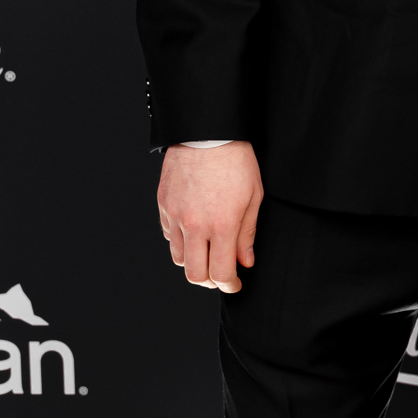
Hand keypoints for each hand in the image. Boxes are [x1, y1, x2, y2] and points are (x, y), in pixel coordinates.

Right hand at [156, 141, 264, 292]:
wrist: (208, 132)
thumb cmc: (235, 159)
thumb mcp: (253, 197)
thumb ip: (247, 234)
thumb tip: (245, 262)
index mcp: (221, 225)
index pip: (221, 273)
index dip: (230, 285)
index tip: (235, 284)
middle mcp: (195, 225)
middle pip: (196, 275)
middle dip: (211, 281)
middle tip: (222, 275)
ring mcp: (176, 216)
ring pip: (179, 258)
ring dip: (195, 262)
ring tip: (208, 253)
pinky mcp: (164, 205)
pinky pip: (169, 236)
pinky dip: (181, 242)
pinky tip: (194, 233)